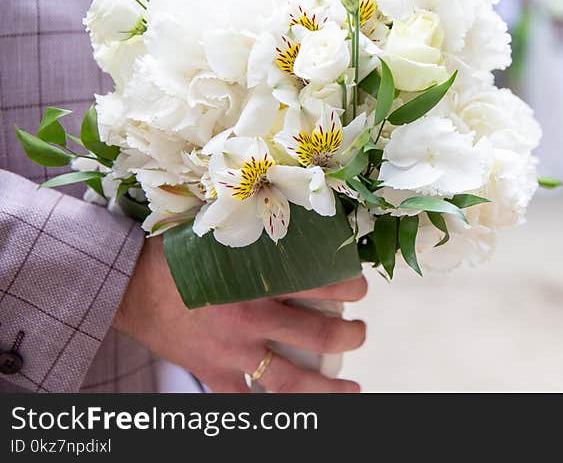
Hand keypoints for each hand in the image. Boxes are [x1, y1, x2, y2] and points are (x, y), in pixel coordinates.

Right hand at [113, 236, 366, 392]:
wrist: (125, 285)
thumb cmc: (174, 255)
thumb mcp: (221, 236)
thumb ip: (259, 238)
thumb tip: (299, 226)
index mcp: (255, 280)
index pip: (320, 284)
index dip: (349, 287)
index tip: (360, 289)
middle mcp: (249, 320)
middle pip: (318, 335)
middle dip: (349, 336)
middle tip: (359, 332)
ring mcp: (231, 354)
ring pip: (292, 381)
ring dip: (328, 389)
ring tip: (351, 391)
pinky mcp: (212, 374)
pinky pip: (245, 402)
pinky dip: (269, 411)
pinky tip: (295, 413)